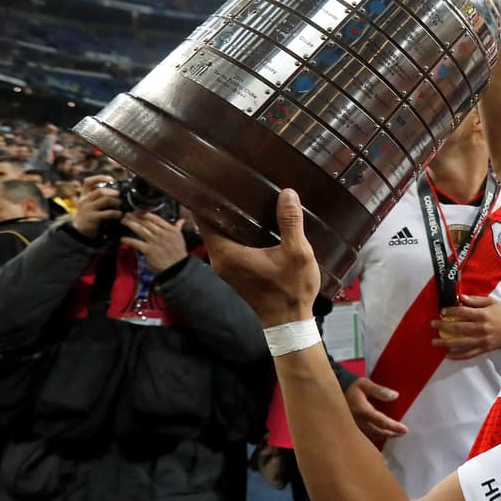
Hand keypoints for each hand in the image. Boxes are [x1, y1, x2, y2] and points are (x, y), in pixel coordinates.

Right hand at [71, 175, 121, 238]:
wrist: (79, 232)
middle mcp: (85, 200)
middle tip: (120, 196)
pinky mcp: (92, 218)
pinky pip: (108, 213)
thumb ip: (99, 198)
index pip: (88, 182)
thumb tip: (117, 191)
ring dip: (117, 202)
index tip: (111, 179)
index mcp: (84, 195)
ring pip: (106, 200)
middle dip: (114, 192)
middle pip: (101, 190)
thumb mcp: (90, 205)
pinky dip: (117, 213)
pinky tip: (119, 215)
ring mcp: (88, 209)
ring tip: (121, 206)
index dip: (100, 178)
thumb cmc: (89, 217)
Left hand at [119, 211, 187, 272]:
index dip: (145, 213)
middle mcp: (161, 233)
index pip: (155, 218)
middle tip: (127, 214)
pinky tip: (123, 239)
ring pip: (140, 229)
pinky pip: (136, 243)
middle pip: (145, 222)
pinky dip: (128, 240)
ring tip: (123, 221)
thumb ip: (178, 228)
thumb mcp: (180, 238)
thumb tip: (181, 221)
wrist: (177, 266)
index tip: (137, 210)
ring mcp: (154, 241)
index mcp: (169, 229)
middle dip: (135, 217)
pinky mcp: (148, 250)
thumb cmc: (178, 253)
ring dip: (130, 224)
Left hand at [200, 189, 320, 327]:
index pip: (203, 218)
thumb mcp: (297, 253)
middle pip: (211, 224)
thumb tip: (287, 193)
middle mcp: (219, 259)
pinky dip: (237, 230)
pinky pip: (229, 243)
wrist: (288, 323)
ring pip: (220, 234)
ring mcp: (225, 267)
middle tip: (236, 181)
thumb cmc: (291, 290)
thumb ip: (290, 223)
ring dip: (230, 217)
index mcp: (227, 253)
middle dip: (222, 203)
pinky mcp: (235, 272)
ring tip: (246, 195)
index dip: (206, 197)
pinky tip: (255, 220)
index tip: (214, 177)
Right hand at [344, 377, 407, 442]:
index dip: (393, 426)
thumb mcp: (366, 384)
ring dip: (383, 436)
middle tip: (402, 433)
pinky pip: (365, 436)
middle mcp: (358, 422)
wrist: (335, 392)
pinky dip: (375, 436)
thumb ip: (380, 390)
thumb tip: (395, 396)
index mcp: (362, 410)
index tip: (405, 430)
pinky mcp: (351, 428)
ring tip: (394, 434)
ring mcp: (354, 427)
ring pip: (371, 436)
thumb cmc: (353, 387)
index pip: (381, 421)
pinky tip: (381, 434)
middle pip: (377, 432)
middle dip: (390, 433)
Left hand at [432, 294, 500, 360]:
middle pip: (459, 328)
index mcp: (483, 315)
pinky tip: (447, 355)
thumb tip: (459, 298)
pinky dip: (457, 356)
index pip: (462, 312)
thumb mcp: (490, 302)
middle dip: (443, 326)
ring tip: (435, 342)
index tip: (442, 312)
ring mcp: (482, 340)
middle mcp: (482, 328)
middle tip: (433, 324)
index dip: (450, 311)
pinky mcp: (483, 349)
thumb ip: (474, 300)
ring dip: (446, 343)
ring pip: (461, 343)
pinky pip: (468, 354)